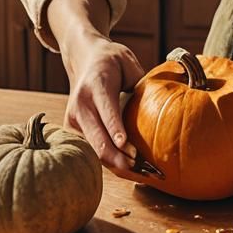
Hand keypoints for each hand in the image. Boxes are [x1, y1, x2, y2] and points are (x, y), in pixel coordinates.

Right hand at [61, 30, 153, 182]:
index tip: (127, 147)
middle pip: (98, 140)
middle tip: (143, 169)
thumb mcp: (128, 62)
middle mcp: (81, 105)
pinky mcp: (72, 131)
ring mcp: (74, 120)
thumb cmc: (112, 60)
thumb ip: (140, 81)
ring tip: (141, 175)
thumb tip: (160, 103)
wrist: (83, 58)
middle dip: (119, 158)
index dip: (116, 130)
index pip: (106, 111)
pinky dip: (110, 162)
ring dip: (117, 165)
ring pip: (95, 151)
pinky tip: (128, 169)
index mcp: (96, 85)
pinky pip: (92, 151)